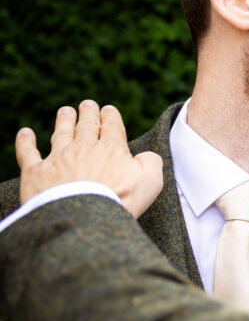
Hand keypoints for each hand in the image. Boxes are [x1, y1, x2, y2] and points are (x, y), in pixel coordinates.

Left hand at [15, 100, 162, 218]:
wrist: (84, 217)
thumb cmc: (120, 200)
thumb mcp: (150, 181)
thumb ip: (151, 163)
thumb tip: (147, 156)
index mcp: (111, 149)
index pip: (111, 127)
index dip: (110, 116)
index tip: (108, 109)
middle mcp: (83, 148)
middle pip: (86, 125)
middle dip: (88, 113)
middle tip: (87, 104)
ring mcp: (58, 158)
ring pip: (61, 133)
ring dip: (63, 120)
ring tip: (65, 111)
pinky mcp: (36, 172)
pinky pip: (28, 152)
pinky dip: (26, 141)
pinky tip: (25, 133)